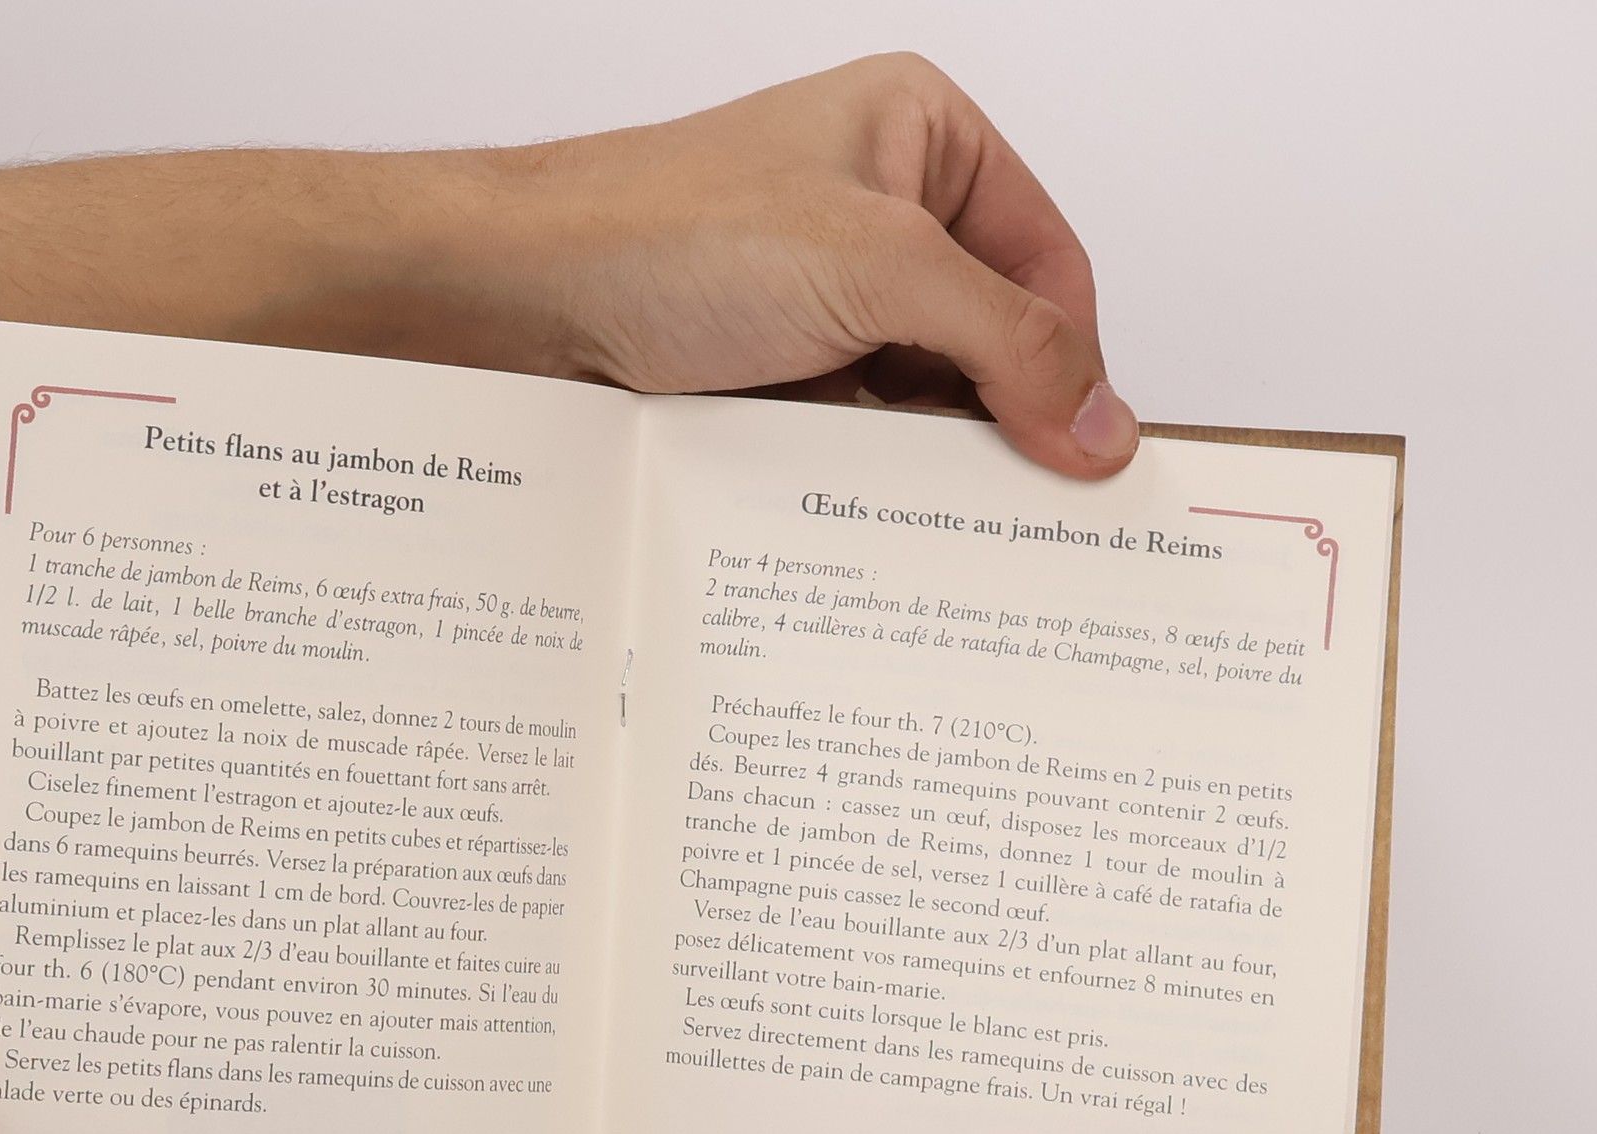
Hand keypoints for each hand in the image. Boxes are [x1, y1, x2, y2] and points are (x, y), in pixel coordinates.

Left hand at [491, 53, 1135, 475]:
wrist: (523, 299)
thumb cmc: (665, 233)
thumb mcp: (874, 268)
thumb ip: (1005, 339)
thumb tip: (1100, 419)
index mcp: (923, 135)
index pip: (1049, 261)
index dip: (1074, 359)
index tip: (1085, 456)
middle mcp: (882, 209)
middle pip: (994, 335)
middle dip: (1003, 413)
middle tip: (1026, 503)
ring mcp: (827, 293)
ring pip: (927, 392)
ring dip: (933, 452)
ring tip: (941, 508)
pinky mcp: (782, 365)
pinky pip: (862, 428)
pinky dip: (875, 470)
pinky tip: (876, 507)